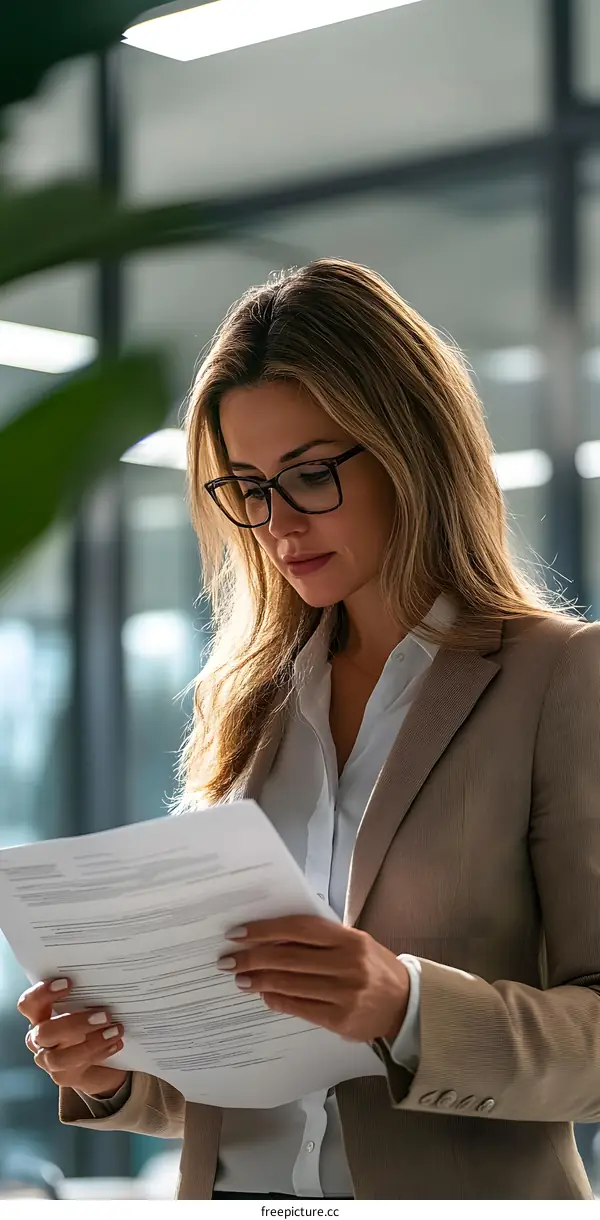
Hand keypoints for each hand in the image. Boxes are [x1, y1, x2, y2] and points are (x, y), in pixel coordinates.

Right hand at [17, 978, 127, 1098]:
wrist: (100, 1058)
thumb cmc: (89, 1022)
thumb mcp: (85, 1006)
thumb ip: (87, 995)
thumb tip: (106, 981)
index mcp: (40, 1016)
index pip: (29, 1004)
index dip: (42, 993)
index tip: (68, 983)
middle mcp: (39, 1039)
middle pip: (44, 1033)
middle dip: (74, 1024)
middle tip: (104, 1015)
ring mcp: (49, 1061)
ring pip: (60, 1057)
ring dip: (90, 1044)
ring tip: (115, 1031)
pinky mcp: (64, 1077)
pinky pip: (78, 1068)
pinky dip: (100, 1053)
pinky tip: (116, 1043)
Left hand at [218, 915, 409, 1043]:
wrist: (406, 1004)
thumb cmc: (373, 967)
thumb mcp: (354, 943)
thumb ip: (320, 940)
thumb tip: (271, 940)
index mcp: (350, 938)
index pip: (299, 929)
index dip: (265, 930)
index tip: (238, 933)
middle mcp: (348, 964)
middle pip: (289, 958)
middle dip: (253, 958)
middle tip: (228, 960)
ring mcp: (345, 993)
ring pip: (291, 984)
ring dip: (259, 981)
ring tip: (239, 978)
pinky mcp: (341, 1020)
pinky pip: (300, 1007)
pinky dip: (277, 1000)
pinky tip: (263, 995)